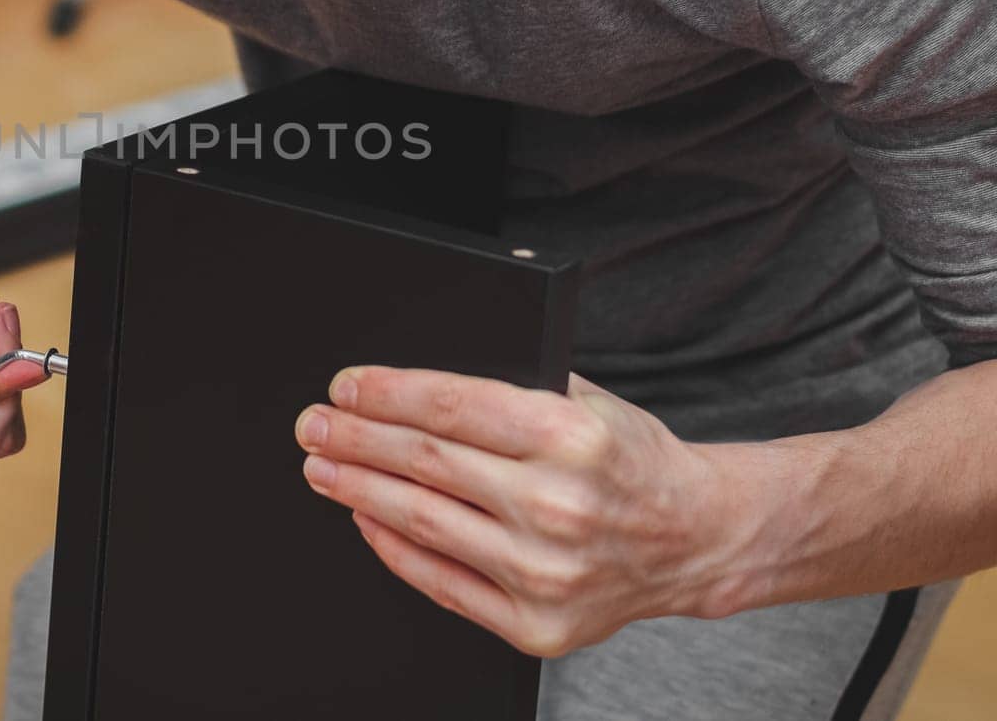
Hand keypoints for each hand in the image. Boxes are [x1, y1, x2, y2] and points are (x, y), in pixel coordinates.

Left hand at [294, 367, 737, 656]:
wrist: (695, 539)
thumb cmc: (632, 460)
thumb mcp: (587, 400)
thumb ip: (513, 389)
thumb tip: (409, 387)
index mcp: (570, 436)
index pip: (449, 405)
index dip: (384, 393)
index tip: (344, 386)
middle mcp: (557, 504)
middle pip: (424, 461)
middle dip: (354, 438)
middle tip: (314, 425)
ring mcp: (544, 570)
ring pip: (421, 520)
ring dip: (357, 490)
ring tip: (323, 467)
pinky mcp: (536, 622)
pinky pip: (441, 581)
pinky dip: (392, 547)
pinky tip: (365, 519)